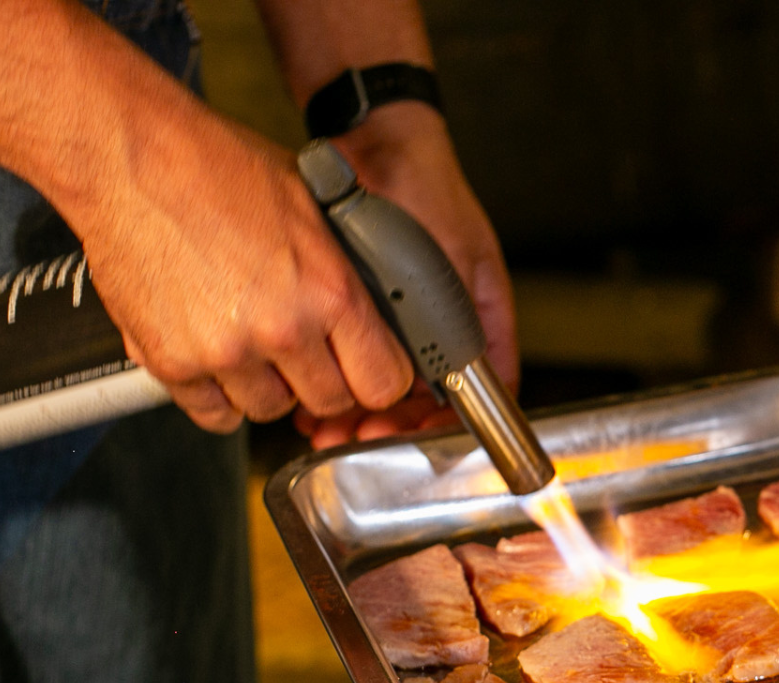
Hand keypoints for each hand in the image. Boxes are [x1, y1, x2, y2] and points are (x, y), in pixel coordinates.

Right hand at [69, 106, 414, 432]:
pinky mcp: (170, 363)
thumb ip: (343, 270)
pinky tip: (218, 358)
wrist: (127, 157)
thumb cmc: (215, 166)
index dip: (379, 376)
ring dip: (270, 386)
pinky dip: (219, 396)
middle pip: (330, 403)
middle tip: (308, 353)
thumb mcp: (312, 205)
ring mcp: (223, 352)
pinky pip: (214, 414)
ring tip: (254, 342)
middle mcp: (281, 330)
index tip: (368, 369)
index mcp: (329, 291)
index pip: (384, 382)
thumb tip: (376, 309)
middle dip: (325, 381)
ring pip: (271, 410)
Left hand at [293, 101, 518, 447]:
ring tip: (323, 425)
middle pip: (414, 408)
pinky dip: (321, 384)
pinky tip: (302, 395)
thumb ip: (471, 319)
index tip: (415, 442)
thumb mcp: (461, 259)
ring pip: (372, 392)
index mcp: (472, 324)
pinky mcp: (346, 316)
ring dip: (349, 415)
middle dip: (385, 429)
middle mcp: (431, 332)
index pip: (473, 400)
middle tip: (355, 437)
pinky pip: (335, 364)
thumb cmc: (428, 191)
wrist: (372, 144)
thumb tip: (476, 387)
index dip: (444, 431)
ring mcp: (388, 326)